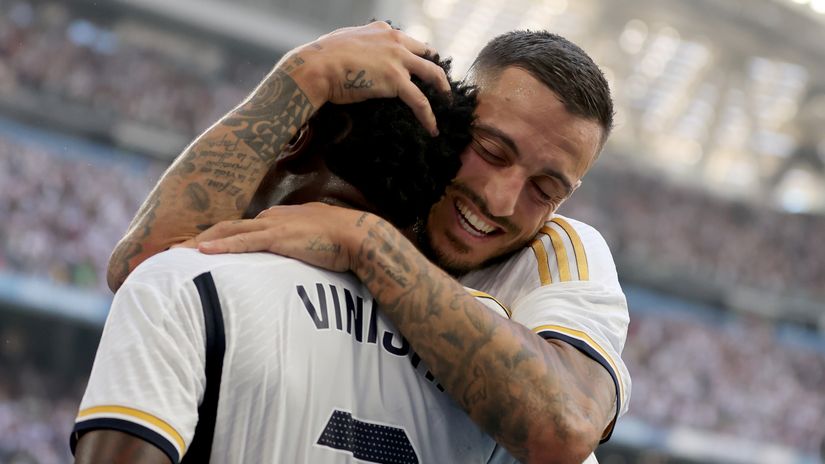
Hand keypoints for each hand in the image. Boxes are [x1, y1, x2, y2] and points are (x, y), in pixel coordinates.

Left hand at [191, 203, 370, 271]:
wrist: (360, 235)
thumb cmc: (344, 240)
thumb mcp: (317, 238)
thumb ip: (301, 243)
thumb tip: (296, 253)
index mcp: (279, 218)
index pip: (241, 228)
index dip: (216, 239)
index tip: (196, 250)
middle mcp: (272, 218)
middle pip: (226, 228)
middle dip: (198, 240)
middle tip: (172, 252)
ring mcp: (274, 226)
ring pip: (227, 233)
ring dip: (199, 244)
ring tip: (175, 254)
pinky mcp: (278, 237)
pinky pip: (243, 243)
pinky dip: (220, 248)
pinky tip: (200, 253)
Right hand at [286, 21, 449, 135]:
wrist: (318, 66)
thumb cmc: (322, 57)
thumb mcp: (344, 41)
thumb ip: (359, 46)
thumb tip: (355, 57)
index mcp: (383, 31)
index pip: (409, 42)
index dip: (418, 55)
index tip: (422, 66)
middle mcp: (395, 41)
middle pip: (427, 54)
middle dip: (436, 69)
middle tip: (441, 85)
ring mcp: (398, 60)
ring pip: (432, 74)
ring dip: (442, 90)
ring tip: (446, 103)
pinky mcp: (396, 81)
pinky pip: (420, 101)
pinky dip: (429, 116)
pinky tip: (432, 128)